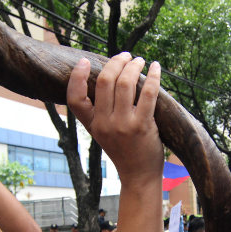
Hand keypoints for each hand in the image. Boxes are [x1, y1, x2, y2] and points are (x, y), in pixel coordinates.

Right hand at [67, 53, 162, 185]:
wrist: (139, 176)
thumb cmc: (125, 151)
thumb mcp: (105, 133)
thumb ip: (103, 112)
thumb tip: (112, 77)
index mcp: (92, 125)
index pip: (74, 99)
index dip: (76, 77)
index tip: (85, 61)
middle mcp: (104, 124)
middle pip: (104, 82)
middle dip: (116, 62)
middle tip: (126, 56)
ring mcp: (123, 125)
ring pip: (125, 83)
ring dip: (134, 66)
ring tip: (140, 61)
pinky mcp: (142, 126)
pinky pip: (147, 94)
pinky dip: (152, 77)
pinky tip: (156, 68)